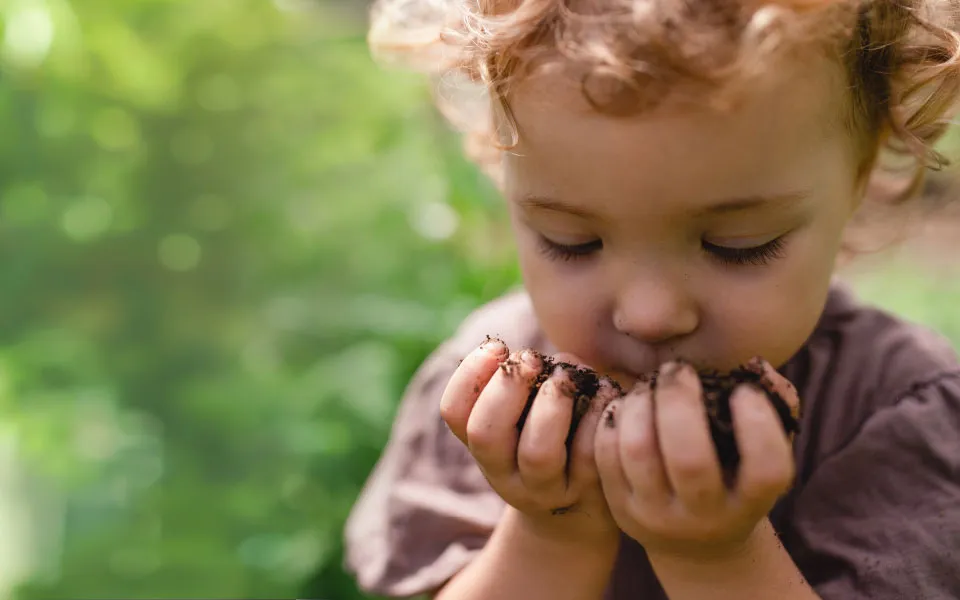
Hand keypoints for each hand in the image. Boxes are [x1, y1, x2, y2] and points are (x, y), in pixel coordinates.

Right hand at [441, 338, 620, 544]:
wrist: (582, 507)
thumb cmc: (553, 438)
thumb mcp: (526, 414)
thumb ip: (527, 381)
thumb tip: (552, 360)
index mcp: (482, 446)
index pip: (454, 412)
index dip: (469, 373)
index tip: (497, 347)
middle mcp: (505, 474)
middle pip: (487, 434)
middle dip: (507, 386)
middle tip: (531, 359)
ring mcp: (546, 489)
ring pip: (538, 452)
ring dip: (551, 404)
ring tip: (566, 376)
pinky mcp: (588, 490)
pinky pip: (588, 452)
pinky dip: (596, 413)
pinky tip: (606, 391)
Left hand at [594, 359, 798, 560]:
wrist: (693, 543)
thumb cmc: (734, 479)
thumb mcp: (763, 456)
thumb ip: (775, 408)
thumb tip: (757, 367)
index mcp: (750, 503)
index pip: (765, 470)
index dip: (758, 424)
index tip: (745, 391)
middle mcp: (703, 516)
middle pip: (688, 459)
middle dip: (678, 400)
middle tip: (679, 370)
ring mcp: (655, 514)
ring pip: (638, 451)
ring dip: (640, 404)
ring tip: (649, 384)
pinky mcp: (618, 506)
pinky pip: (605, 453)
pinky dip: (613, 417)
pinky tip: (628, 402)